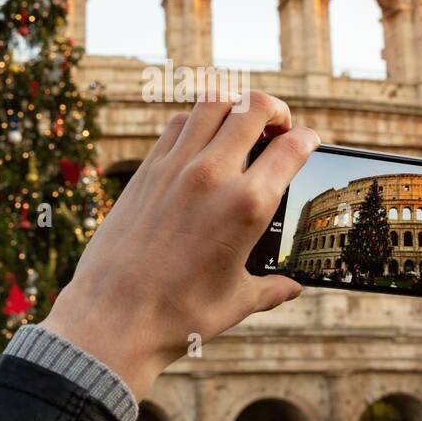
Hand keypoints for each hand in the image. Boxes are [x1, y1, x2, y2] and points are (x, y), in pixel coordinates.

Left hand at [42, 91, 319, 399]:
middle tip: (278, 126)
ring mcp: (176, 166)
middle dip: (276, 111)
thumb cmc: (178, 314)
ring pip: (213, 102)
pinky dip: (198, 120)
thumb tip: (291, 287)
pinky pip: (178, 123)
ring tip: (242, 123)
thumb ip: (271, 288)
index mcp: (247, 206)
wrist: (112, 318)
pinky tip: (202, 139)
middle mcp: (213, 175)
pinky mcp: (146, 170)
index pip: (291, 147)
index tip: (309, 142)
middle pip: (254, 107)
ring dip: (235, 105)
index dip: (308, 139)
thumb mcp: (237, 301)